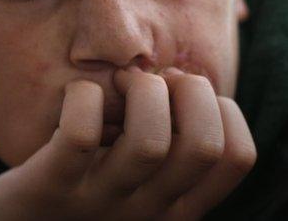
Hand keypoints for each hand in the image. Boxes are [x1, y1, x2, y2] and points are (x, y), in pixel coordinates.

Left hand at [0, 67, 255, 220]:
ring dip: (140, 91)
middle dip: (190, 91)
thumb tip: (185, 79)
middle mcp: (147, 212)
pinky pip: (79, 135)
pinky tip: (78, 96)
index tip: (185, 98)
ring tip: (118, 84)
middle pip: (203, 144)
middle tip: (155, 82)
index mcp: (177, 209)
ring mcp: (98, 202)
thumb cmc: (79, 203)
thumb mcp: (137, 189)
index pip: (238, 157)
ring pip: (149, 140)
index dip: (223, 110)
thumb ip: (168, 151)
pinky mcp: (48, 189)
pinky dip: (84, 98)